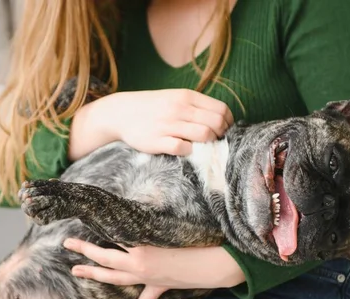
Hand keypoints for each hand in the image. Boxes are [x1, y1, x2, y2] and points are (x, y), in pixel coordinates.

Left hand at [63, 238, 244, 298]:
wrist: (210, 262)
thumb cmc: (190, 239)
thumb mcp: (164, 228)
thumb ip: (142, 224)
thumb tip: (122, 217)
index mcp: (140, 250)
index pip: (107, 244)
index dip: (88, 242)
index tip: (71, 237)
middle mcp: (139, 266)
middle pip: (105, 261)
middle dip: (86, 253)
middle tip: (67, 245)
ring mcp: (148, 279)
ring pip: (116, 280)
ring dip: (97, 275)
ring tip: (77, 271)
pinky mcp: (158, 287)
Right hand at [74, 89, 233, 156]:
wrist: (121, 113)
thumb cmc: (153, 107)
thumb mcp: (175, 97)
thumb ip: (196, 106)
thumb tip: (222, 119)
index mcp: (186, 96)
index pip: (221, 109)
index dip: (228, 122)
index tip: (224, 129)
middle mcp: (179, 109)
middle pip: (216, 123)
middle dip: (221, 134)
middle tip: (215, 140)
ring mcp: (168, 125)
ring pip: (204, 135)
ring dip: (208, 143)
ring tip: (202, 145)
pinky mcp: (158, 141)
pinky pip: (183, 148)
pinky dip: (188, 150)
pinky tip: (184, 148)